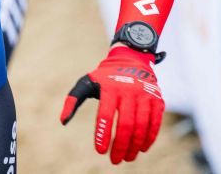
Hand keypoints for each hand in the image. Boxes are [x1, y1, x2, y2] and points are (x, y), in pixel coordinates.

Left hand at [60, 46, 164, 163]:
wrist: (131, 60)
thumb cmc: (105, 77)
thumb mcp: (86, 82)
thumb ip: (73, 100)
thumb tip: (63, 121)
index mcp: (110, 88)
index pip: (106, 115)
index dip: (103, 134)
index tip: (100, 151)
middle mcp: (129, 91)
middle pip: (126, 124)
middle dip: (121, 146)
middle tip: (115, 160)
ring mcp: (145, 95)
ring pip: (142, 126)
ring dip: (135, 145)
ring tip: (128, 158)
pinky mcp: (157, 99)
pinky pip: (155, 122)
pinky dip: (149, 138)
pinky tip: (142, 148)